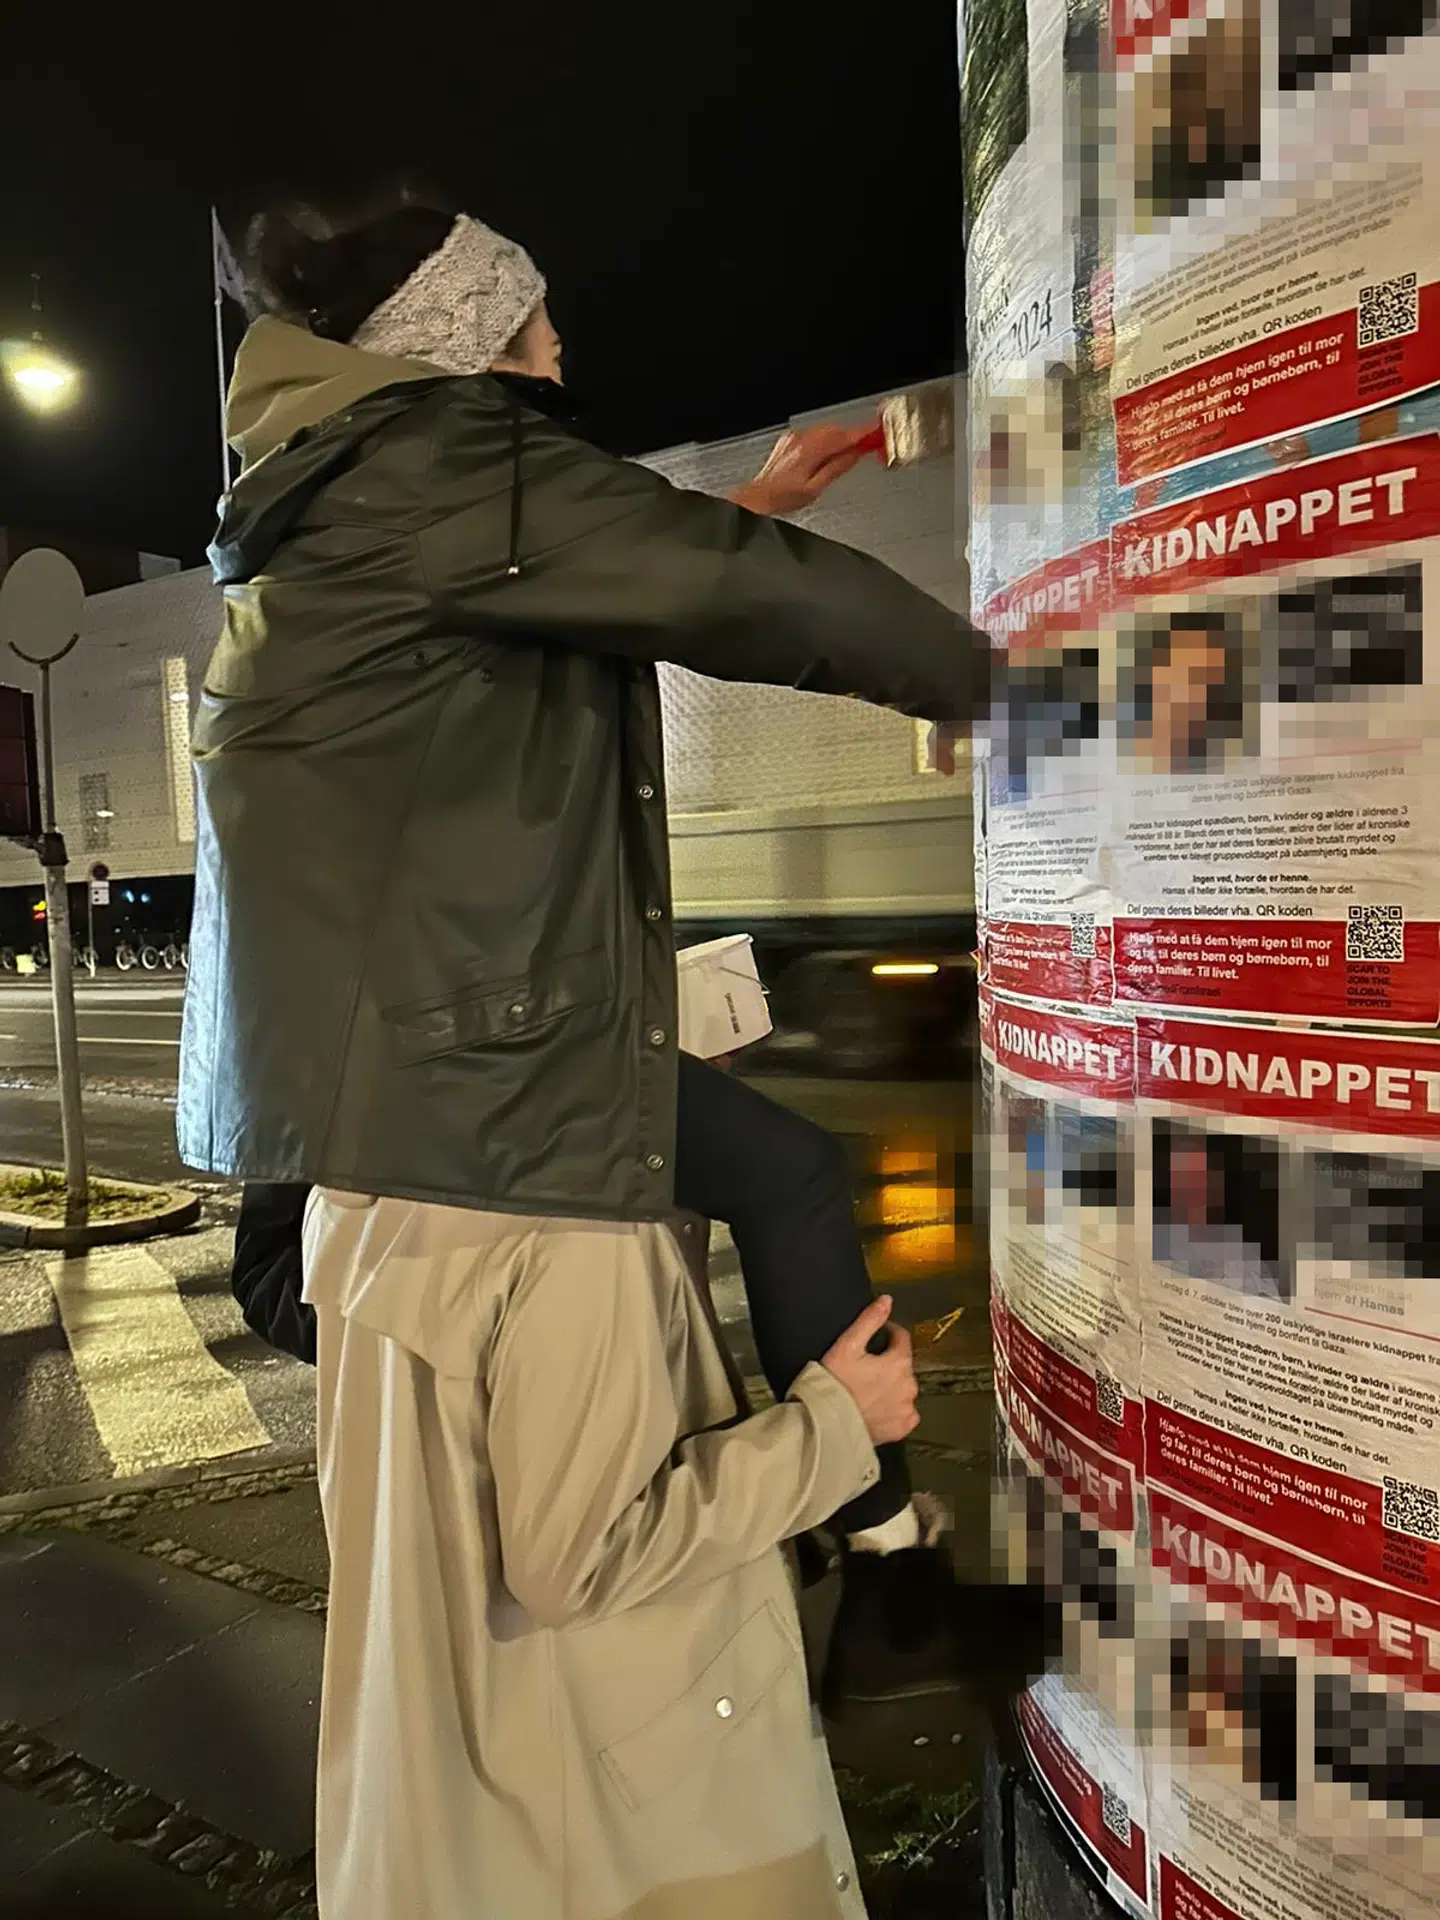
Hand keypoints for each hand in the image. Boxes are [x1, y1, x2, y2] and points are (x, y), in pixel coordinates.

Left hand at [731, 424, 869, 516]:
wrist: (759, 498)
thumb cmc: (782, 498)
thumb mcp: (815, 489)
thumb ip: (836, 468)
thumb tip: (854, 455)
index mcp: (808, 451)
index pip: (843, 436)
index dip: (863, 432)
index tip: (877, 430)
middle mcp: (800, 439)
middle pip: (835, 430)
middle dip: (852, 436)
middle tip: (867, 445)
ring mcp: (794, 437)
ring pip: (825, 430)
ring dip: (839, 438)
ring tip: (848, 453)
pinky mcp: (790, 439)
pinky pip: (814, 433)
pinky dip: (826, 439)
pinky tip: (828, 453)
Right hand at [821, 1295, 919, 1446]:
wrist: (826, 1424)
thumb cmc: (834, 1382)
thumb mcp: (847, 1345)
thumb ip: (870, 1320)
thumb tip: (887, 1300)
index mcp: (899, 1362)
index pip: (902, 1338)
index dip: (888, 1333)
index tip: (876, 1337)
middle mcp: (909, 1385)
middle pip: (903, 1365)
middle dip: (889, 1361)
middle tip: (866, 1366)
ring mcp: (907, 1409)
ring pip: (904, 1389)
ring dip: (893, 1385)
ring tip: (869, 1388)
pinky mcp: (902, 1428)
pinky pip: (906, 1413)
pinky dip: (896, 1408)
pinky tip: (878, 1408)